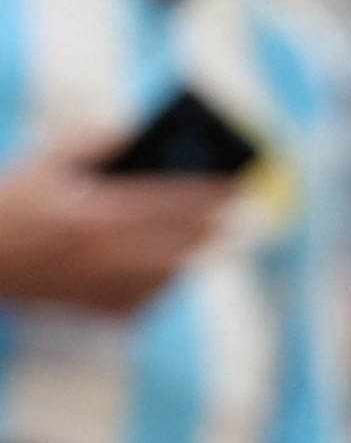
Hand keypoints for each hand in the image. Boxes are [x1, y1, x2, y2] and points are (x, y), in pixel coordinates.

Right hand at [0, 136, 233, 313]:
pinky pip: (148, 301)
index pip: (170, 203)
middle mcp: (105, 257)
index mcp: (95, 215)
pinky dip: (161, 283)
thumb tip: (137, 130)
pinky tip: (169, 268)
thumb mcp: (45, 163)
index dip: (207, 194)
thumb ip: (94, 143)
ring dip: (190, 255)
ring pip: (170, 276)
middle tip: (235, 214)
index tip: (234, 184)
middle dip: (211, 226)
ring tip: (206, 239)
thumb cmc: (11, 203)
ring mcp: (103, 289)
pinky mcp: (98, 312)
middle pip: (180, 243)